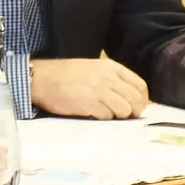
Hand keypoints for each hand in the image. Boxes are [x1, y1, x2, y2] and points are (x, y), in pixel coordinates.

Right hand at [29, 56, 149, 118]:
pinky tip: (91, 112)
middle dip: (134, 111)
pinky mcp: (91, 105)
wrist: (41, 78)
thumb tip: (129, 96)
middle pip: (137, 100)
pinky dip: (102, 118)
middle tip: (125, 114)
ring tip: (104, 111)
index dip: (142, 99)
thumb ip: (112, 78)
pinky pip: (108, 117)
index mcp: (111, 67)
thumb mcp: (92, 67)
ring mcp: (100, 92)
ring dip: (118, 115)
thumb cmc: (64, 74)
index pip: (140, 85)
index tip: (136, 106)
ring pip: (125, 111)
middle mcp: (108, 78)